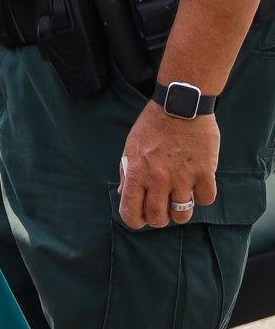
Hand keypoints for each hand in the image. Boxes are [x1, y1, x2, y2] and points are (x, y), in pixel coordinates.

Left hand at [119, 104, 219, 227]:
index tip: (140, 219)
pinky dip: (202, 197)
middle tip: (162, 211)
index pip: (131, 211)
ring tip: (179, 201)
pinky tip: (197, 187)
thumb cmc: (152, 126)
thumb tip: (123, 195)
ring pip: (183, 214)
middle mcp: (158, 178)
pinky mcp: (205, 172)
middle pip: (158, 218)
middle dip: (159, 219)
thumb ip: (127, 173)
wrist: (180, 106)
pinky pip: (205, 199)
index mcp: (136, 173)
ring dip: (181, 212)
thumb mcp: (131, 147)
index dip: (134, 221)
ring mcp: (183, 176)